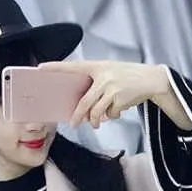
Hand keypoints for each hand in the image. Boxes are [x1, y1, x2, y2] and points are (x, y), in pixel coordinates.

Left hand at [39, 60, 169, 128]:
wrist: (151, 80)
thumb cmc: (127, 77)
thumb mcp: (110, 73)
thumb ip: (96, 85)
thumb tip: (86, 108)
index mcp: (97, 67)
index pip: (73, 67)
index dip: (56, 67)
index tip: (40, 68)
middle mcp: (103, 77)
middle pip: (84, 102)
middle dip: (78, 116)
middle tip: (73, 123)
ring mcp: (112, 89)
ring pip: (96, 112)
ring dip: (95, 121)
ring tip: (97, 123)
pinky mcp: (120, 100)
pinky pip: (110, 114)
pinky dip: (113, 115)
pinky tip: (119, 109)